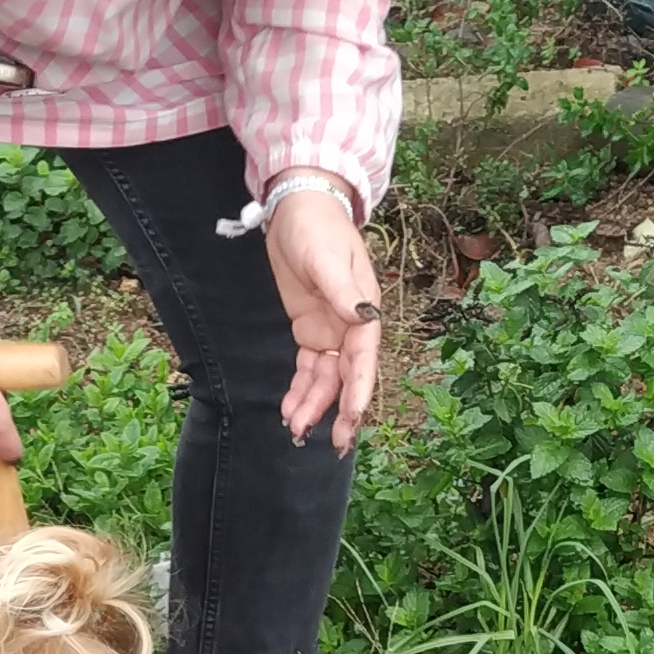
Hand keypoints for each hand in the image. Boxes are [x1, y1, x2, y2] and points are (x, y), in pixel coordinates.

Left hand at [264, 183, 384, 448]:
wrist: (297, 208)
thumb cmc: (316, 227)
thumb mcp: (326, 257)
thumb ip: (341, 290)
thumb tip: (360, 318)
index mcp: (363, 309)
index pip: (363, 358)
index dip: (359, 390)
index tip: (353, 419)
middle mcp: (350, 325)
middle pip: (348, 377)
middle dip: (341, 411)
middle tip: (333, 445)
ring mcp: (329, 330)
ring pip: (325, 379)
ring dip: (314, 405)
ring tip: (296, 430)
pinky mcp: (308, 330)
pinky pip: (306, 369)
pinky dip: (299, 390)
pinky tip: (289, 411)